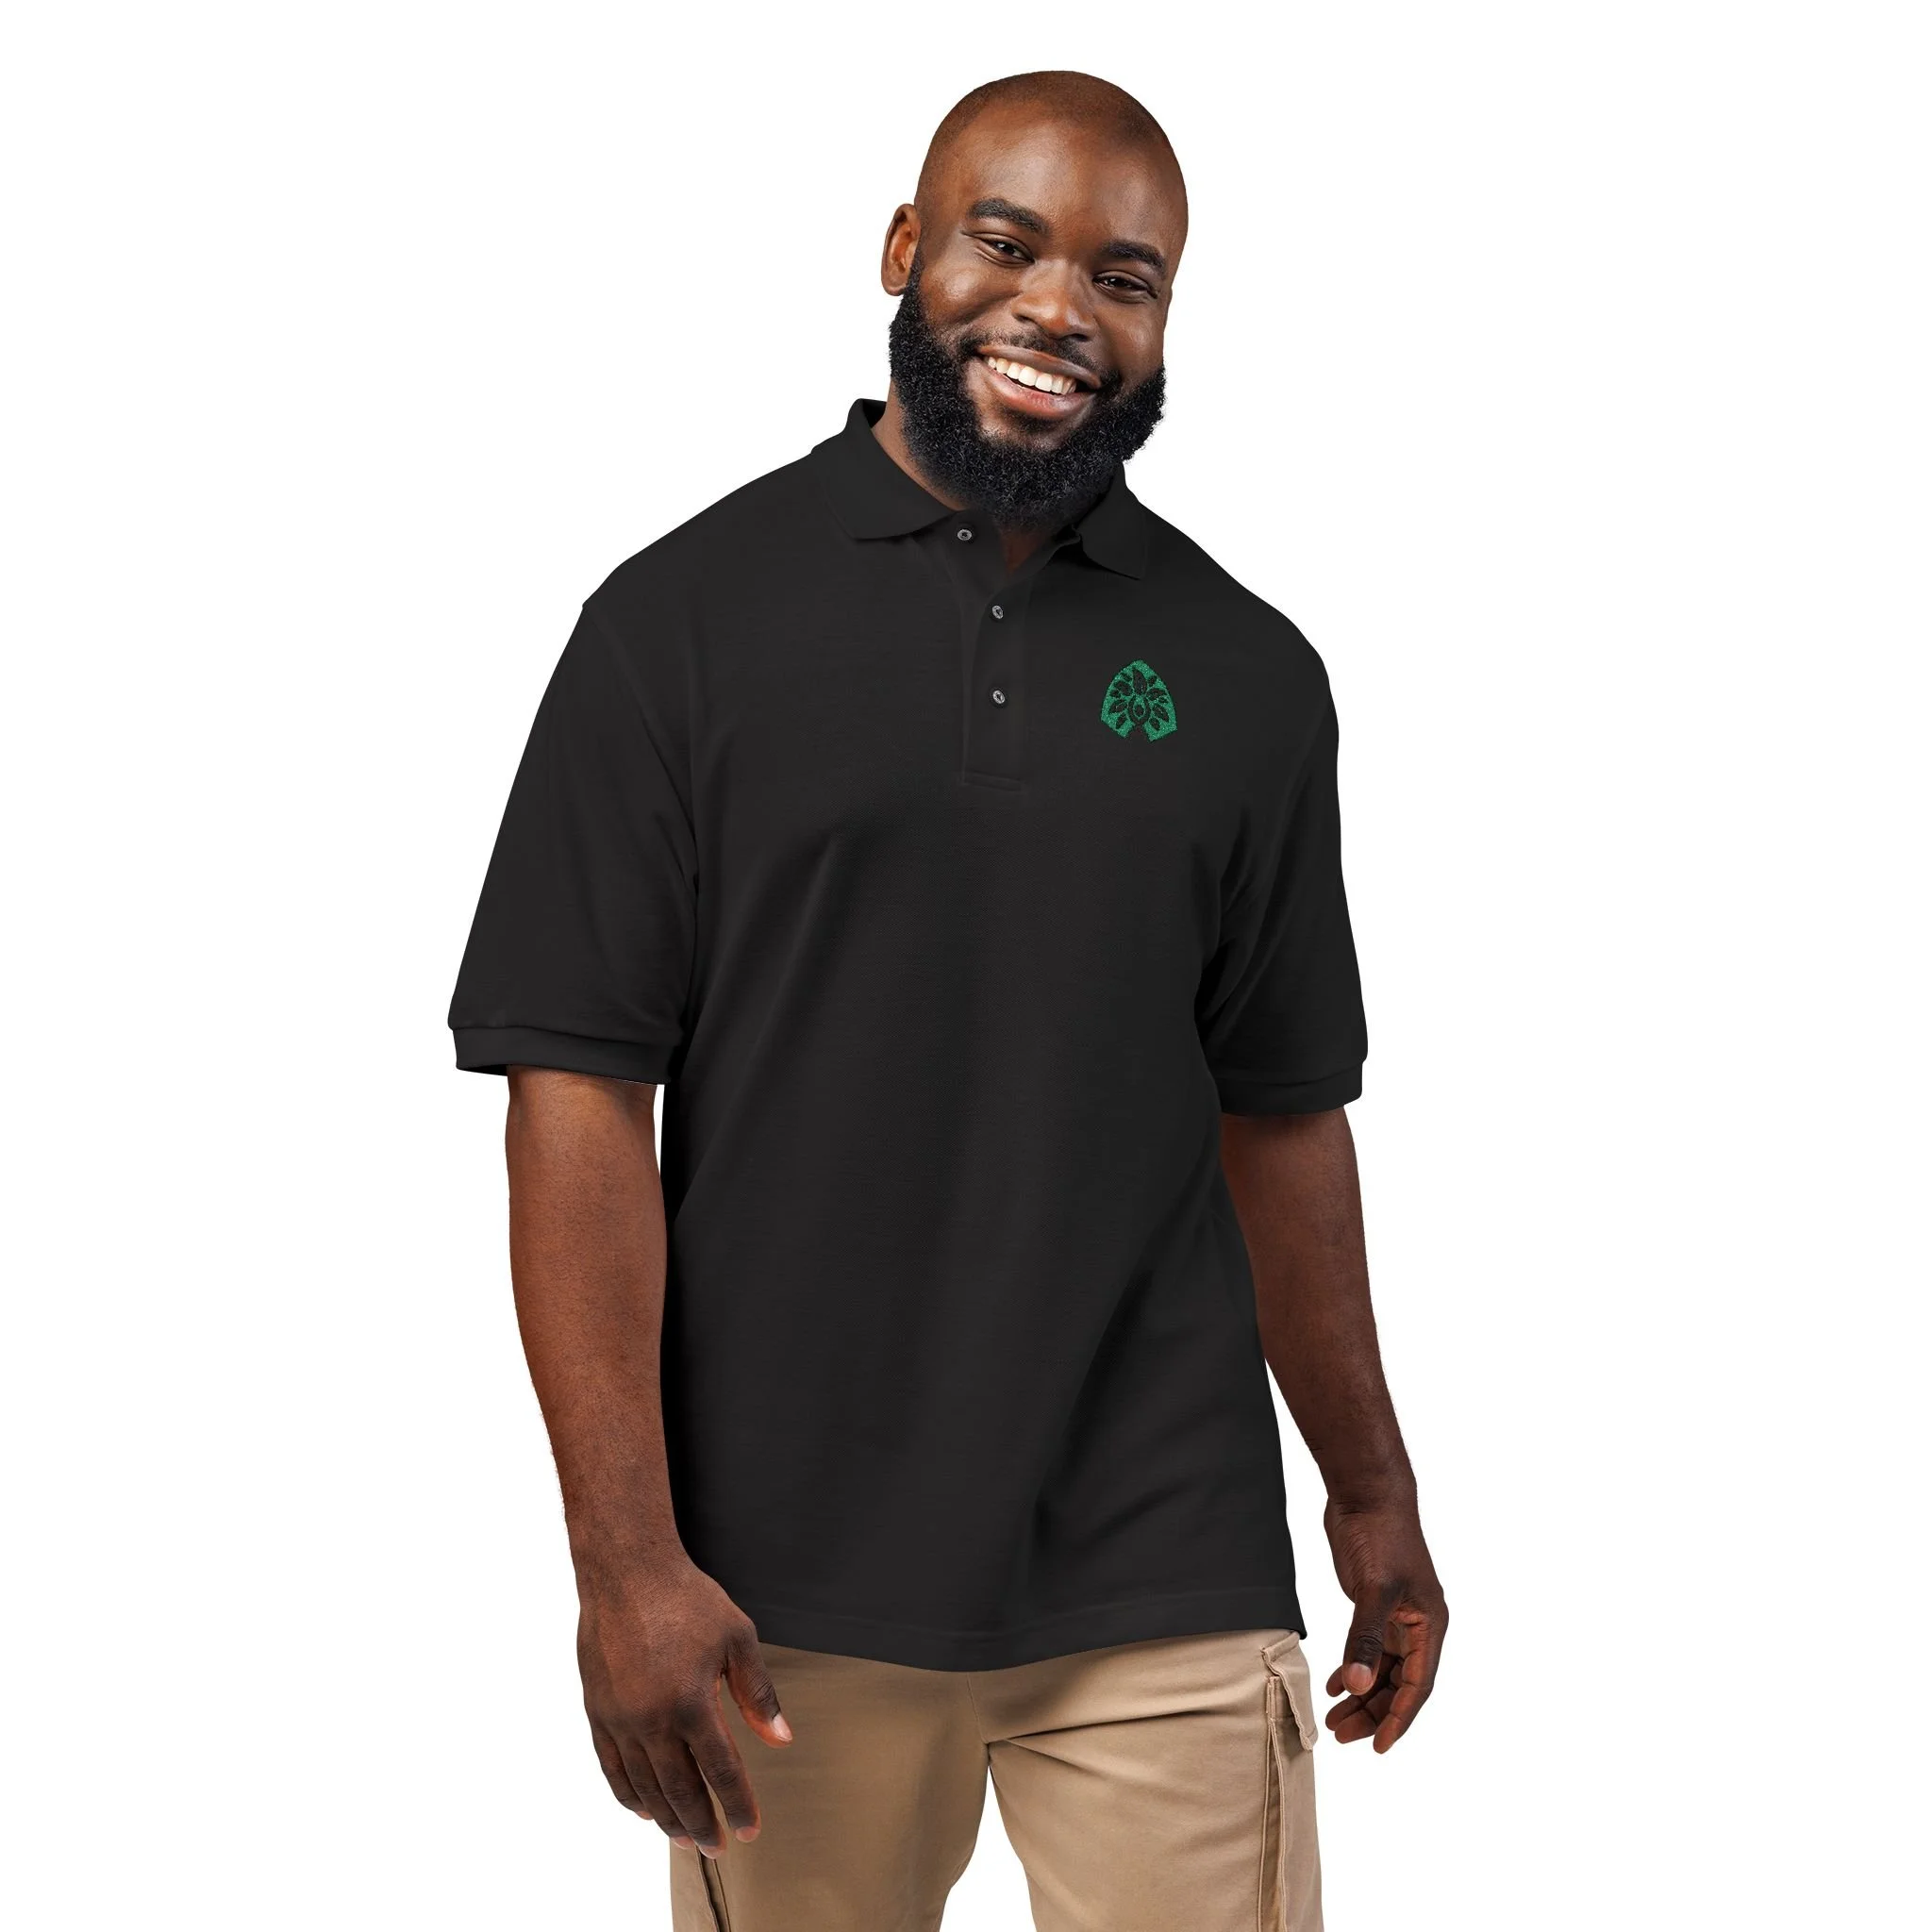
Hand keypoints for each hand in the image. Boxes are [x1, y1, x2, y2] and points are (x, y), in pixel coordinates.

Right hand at [576, 1555, 792, 1854]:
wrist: (627, 1573)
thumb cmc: (688, 1600)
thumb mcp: (737, 1638)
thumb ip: (757, 1693)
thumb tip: (780, 1738)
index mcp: (692, 1703)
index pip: (720, 1771)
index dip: (737, 1805)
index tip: (749, 1830)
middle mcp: (651, 1720)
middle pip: (680, 1790)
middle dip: (701, 1824)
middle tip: (717, 1847)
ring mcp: (620, 1719)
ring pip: (644, 1787)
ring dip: (666, 1818)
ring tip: (684, 1837)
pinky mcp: (597, 1712)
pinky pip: (612, 1768)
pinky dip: (628, 1795)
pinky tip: (644, 1809)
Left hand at [1322, 1498, 1446, 1751]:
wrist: (1365, 1493)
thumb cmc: (1379, 1535)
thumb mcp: (1372, 1589)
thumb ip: (1365, 1638)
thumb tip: (1357, 1685)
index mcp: (1430, 1625)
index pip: (1417, 1686)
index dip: (1399, 1718)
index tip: (1379, 1747)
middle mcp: (1418, 1626)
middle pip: (1399, 1684)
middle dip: (1373, 1712)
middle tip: (1342, 1735)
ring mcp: (1396, 1616)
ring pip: (1383, 1670)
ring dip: (1361, 1695)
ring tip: (1334, 1719)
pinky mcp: (1375, 1606)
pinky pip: (1369, 1650)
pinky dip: (1353, 1668)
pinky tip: (1334, 1685)